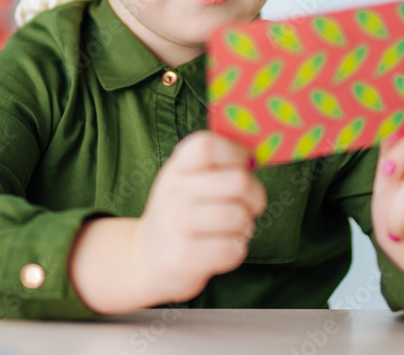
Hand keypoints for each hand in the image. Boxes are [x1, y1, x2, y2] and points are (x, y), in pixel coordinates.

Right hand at [129, 131, 266, 303]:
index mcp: (178, 167)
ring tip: (232, 230)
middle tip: (249, 207)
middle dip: (256, 197)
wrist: (146, 259)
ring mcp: (174, 224)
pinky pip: (231, 249)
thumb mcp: (189, 182)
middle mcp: (172, 191)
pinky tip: (223, 250)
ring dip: (245, 227)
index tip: (244, 166)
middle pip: (238, 181)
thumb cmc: (182, 215)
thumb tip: (257, 155)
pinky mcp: (181, 257)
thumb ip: (218, 166)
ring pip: (238, 216)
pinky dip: (236, 251)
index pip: (208, 145)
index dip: (236, 153)